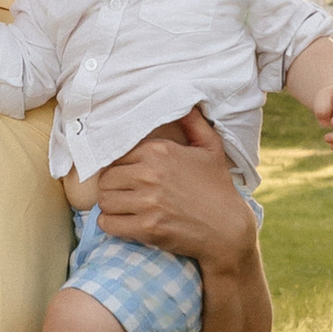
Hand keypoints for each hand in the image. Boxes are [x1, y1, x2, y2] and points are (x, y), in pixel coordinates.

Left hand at [95, 109, 258, 266]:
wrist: (228, 228)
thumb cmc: (218, 187)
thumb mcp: (210, 147)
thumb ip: (193, 122)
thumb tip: (185, 103)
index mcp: (158, 151)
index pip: (115, 155)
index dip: (121, 167)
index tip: (130, 176)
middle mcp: (149, 174)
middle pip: (106, 179)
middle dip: (114, 187)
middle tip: (127, 194)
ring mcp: (147, 202)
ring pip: (104, 201)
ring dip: (112, 206)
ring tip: (125, 208)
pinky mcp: (147, 228)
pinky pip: (108, 224)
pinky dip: (111, 225)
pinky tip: (125, 222)